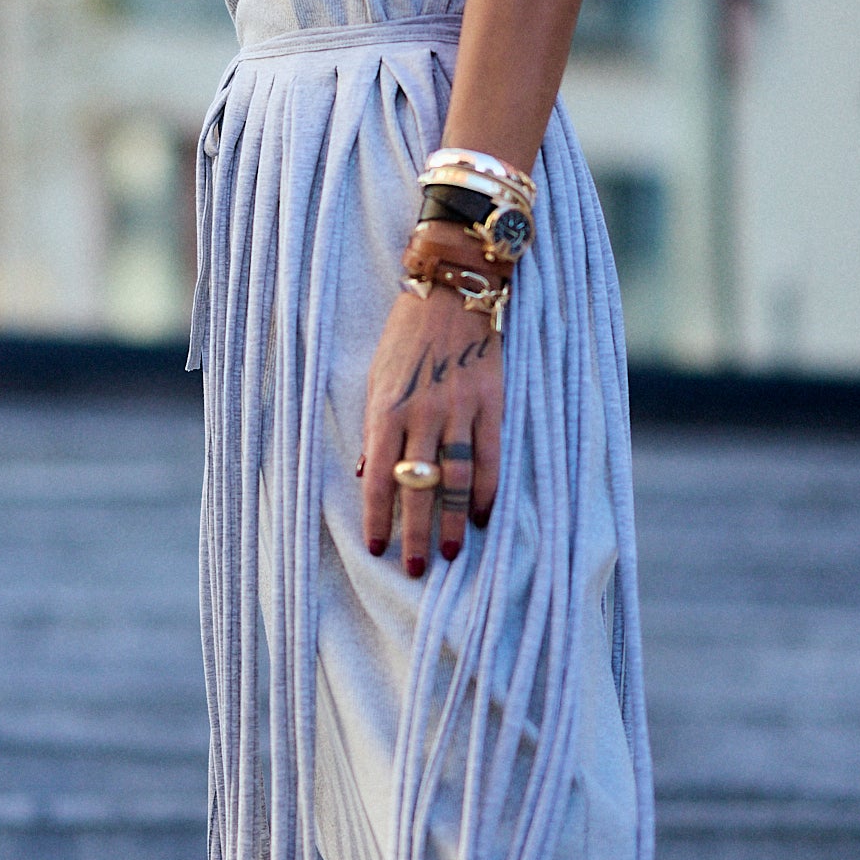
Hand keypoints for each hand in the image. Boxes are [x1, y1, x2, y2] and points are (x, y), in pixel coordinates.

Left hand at [361, 273, 503, 577]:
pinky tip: (484, 515)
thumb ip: (373, 427)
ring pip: (456, 476)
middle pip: (418, 484)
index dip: (378, 515)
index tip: (377, 547)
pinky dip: (488, 488)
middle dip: (414, 531)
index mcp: (386, 407)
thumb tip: (368, 474)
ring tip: (450, 554)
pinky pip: (490, 453)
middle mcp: (422, 412)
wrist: (452, 289)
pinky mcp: (491, 400)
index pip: (378, 475)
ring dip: (451, 519)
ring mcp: (459, 408)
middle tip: (414, 569)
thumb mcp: (376, 377)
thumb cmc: (406, 335)